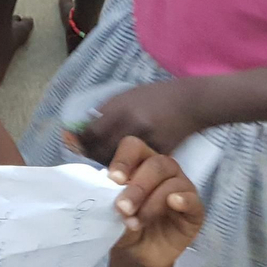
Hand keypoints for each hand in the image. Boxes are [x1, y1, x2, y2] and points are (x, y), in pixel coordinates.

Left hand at [67, 79, 196, 167]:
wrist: (189, 103)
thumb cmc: (155, 97)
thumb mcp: (127, 96)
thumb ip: (107, 111)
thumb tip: (85, 127)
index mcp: (121, 108)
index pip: (91, 132)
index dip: (81, 141)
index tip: (76, 144)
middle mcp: (131, 125)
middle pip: (101, 150)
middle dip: (91, 156)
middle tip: (88, 158)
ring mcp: (146, 141)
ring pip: (118, 162)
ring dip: (107, 165)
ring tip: (104, 164)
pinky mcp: (159, 154)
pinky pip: (137, 167)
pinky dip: (128, 169)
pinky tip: (126, 168)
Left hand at [105, 136, 204, 266]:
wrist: (139, 254)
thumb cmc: (125, 224)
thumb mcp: (112, 211)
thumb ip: (109, 199)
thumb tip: (104, 194)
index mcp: (140, 162)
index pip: (134, 147)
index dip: (124, 160)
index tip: (113, 180)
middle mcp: (163, 170)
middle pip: (155, 164)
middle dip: (137, 187)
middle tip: (122, 208)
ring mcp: (181, 188)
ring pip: (172, 182)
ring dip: (152, 202)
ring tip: (135, 223)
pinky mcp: (194, 211)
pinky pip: (193, 200)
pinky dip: (183, 200)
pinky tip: (173, 203)